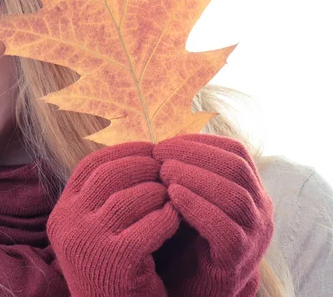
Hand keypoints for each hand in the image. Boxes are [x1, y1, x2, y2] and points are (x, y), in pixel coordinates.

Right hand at [47, 141, 179, 296]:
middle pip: (109, 175)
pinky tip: (177, 219)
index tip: (150, 149)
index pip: (90, 165)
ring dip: (158, 192)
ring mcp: (88, 243)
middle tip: (168, 167)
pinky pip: (150, 225)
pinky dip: (167, 217)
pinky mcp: (115, 262)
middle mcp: (68, 224)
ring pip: (130, 197)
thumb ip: (104, 197)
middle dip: (144, 166)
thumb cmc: (116, 271)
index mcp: (62, 213)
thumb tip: (135, 153)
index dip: (122, 151)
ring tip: (173, 195)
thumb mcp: (97, 230)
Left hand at [152, 133, 274, 295]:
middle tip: (160, 154)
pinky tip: (172, 197)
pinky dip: (197, 206)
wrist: (193, 284)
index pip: (236, 151)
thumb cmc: (186, 233)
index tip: (167, 142)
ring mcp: (254, 236)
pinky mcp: (238, 259)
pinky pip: (224, 228)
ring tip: (163, 172)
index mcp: (251, 188)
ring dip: (194, 177)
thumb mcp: (193, 195)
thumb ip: (188, 169)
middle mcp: (260, 209)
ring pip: (234, 196)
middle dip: (194, 155)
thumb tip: (163, 138)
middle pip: (236, 168)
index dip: (200, 142)